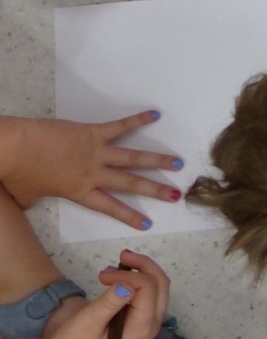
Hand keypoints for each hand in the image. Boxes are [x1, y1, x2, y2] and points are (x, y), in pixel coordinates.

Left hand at [1, 112, 182, 229]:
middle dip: (155, 190)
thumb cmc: (16, 173)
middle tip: (176, 195)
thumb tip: (31, 203)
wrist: (12, 148)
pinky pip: (119, 126)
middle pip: (130, 183)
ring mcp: (96, 152)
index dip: (129, 215)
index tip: (148, 223)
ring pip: (133, 158)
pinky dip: (137, 120)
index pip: (110, 207)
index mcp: (79, 191)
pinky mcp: (92, 132)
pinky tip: (155, 115)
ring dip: (157, 161)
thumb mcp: (27, 196)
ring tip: (177, 163)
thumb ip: (36, 200)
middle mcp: (94, 174)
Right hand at [35, 250, 171, 338]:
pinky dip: (137, 287)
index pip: (148, 287)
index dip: (128, 274)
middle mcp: (151, 328)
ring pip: (157, 293)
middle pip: (161, 286)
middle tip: (121, 255)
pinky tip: (120, 282)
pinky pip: (147, 302)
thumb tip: (128, 284)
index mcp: (142, 327)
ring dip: (142, 275)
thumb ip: (110, 302)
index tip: (101, 275)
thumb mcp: (88, 323)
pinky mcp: (136, 330)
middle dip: (144, 266)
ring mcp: (145, 330)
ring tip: (120, 264)